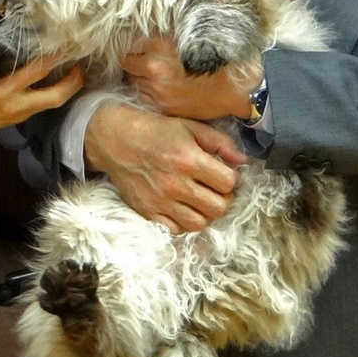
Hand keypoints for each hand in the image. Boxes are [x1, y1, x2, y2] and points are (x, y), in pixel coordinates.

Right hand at [0, 56, 83, 191]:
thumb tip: (15, 44)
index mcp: (3, 88)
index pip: (38, 69)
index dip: (56, 55)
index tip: (67, 41)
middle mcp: (16, 103)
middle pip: (57, 95)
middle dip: (74, 80)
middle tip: (81, 64)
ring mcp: (20, 114)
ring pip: (52, 102)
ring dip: (66, 87)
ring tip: (72, 69)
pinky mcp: (18, 119)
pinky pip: (41, 104)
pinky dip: (50, 92)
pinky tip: (51, 80)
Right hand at [84, 103, 247, 233]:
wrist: (115, 139)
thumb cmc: (155, 130)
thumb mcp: (189, 126)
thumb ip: (219, 142)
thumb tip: (242, 161)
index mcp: (188, 160)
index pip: (228, 182)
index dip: (232, 179)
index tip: (225, 174)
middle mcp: (176, 184)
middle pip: (218, 207)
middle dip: (223, 198)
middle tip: (217, 189)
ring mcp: (161, 201)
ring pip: (199, 223)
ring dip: (205, 212)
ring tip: (201, 200)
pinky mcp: (147, 211)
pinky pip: (175, 229)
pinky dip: (183, 222)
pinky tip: (183, 208)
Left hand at [122, 36, 260, 120]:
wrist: (237, 88)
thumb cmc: (217, 59)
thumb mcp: (191, 38)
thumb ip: (166, 37)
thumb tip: (148, 32)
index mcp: (160, 45)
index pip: (130, 44)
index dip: (133, 47)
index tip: (137, 48)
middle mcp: (154, 67)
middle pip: (127, 64)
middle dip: (134, 63)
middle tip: (143, 63)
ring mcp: (157, 90)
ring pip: (132, 83)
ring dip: (138, 79)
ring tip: (151, 77)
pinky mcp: (164, 107)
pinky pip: (143, 99)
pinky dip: (147, 94)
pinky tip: (157, 90)